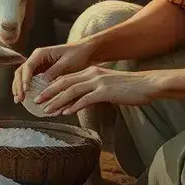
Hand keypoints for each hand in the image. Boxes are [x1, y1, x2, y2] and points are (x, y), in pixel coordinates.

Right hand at [12, 40, 95, 103]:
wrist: (84, 51)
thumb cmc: (78, 54)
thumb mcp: (68, 62)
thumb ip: (55, 70)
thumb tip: (44, 80)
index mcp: (41, 53)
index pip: (28, 66)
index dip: (25, 79)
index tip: (25, 90)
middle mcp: (36, 58)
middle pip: (21, 71)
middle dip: (18, 85)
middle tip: (20, 99)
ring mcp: (37, 65)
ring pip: (22, 76)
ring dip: (18, 88)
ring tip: (19, 100)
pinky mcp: (41, 71)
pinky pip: (29, 80)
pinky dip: (25, 88)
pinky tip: (25, 97)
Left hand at [35, 66, 160, 115]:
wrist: (147, 84)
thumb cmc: (129, 88)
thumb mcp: (107, 86)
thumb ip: (93, 91)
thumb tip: (80, 101)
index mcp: (91, 71)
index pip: (67, 78)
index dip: (52, 87)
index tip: (42, 96)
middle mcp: (92, 74)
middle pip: (65, 82)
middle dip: (49, 93)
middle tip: (37, 102)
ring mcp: (98, 82)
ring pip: (72, 91)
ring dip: (57, 101)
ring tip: (46, 110)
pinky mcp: (105, 91)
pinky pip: (85, 99)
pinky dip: (74, 106)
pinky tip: (65, 113)